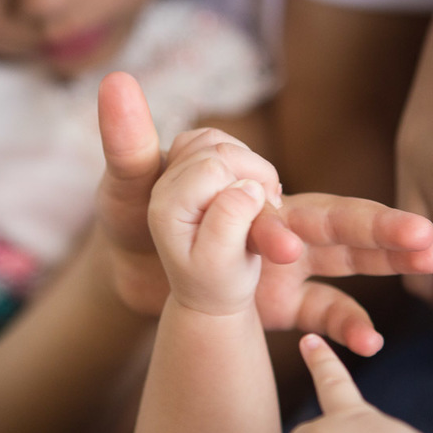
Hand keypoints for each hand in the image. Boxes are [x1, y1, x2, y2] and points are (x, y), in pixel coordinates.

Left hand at [97, 72, 432, 353]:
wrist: (131, 268)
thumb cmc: (133, 216)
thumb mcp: (128, 181)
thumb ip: (130, 142)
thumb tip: (116, 79)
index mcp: (246, 189)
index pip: (275, 197)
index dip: (280, 219)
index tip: (275, 247)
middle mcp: (276, 221)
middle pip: (335, 220)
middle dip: (380, 228)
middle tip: (427, 238)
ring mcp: (285, 263)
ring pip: (346, 258)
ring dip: (389, 261)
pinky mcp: (280, 300)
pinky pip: (322, 309)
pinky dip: (347, 323)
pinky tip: (369, 343)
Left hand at [148, 129, 276, 314]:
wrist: (207, 293)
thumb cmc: (216, 284)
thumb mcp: (220, 263)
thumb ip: (230, 221)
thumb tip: (248, 185)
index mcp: (168, 208)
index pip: (213, 168)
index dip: (249, 185)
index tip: (262, 217)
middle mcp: (164, 186)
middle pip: (216, 149)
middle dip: (253, 172)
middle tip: (267, 208)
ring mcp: (173, 174)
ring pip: (215, 139)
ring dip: (247, 162)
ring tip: (259, 198)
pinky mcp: (186, 168)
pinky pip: (213, 140)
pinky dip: (236, 155)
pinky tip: (247, 184)